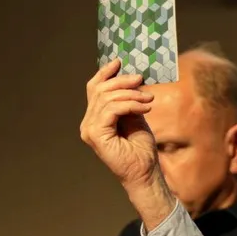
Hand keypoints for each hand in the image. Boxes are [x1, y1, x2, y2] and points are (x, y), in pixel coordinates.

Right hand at [79, 60, 157, 190]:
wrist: (144, 173)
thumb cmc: (141, 149)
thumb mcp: (135, 117)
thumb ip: (128, 100)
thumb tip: (131, 77)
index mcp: (94, 118)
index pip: (94, 88)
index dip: (105, 73)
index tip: (120, 62)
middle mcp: (88, 123)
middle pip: (100, 90)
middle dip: (122, 81)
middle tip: (142, 81)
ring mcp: (89, 130)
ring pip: (106, 98)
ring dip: (131, 95)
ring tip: (149, 99)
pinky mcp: (96, 135)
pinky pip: (111, 109)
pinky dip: (130, 105)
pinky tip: (144, 108)